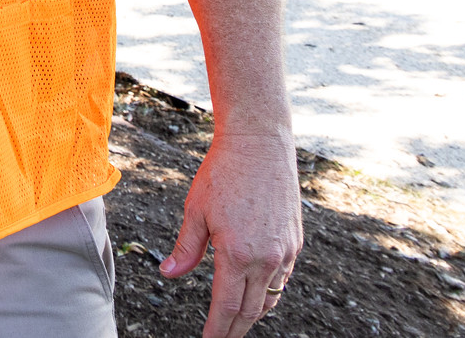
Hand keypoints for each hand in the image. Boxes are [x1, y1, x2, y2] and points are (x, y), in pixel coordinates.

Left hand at [160, 131, 302, 337]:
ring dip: (253, 314)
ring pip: (270, 298)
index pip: (226, 308)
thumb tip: (169, 275)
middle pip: (250, 311)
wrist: (259, 144)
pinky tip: (257, 293)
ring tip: (236, 322)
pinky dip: (270, 292)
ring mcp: (285, 252)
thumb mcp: (196, 210)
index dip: (217, 331)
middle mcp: (266, 258)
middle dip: (234, 330)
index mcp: (237, 254)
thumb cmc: (223, 173)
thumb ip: (185, 249)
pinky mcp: (295, 242)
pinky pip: (283, 279)